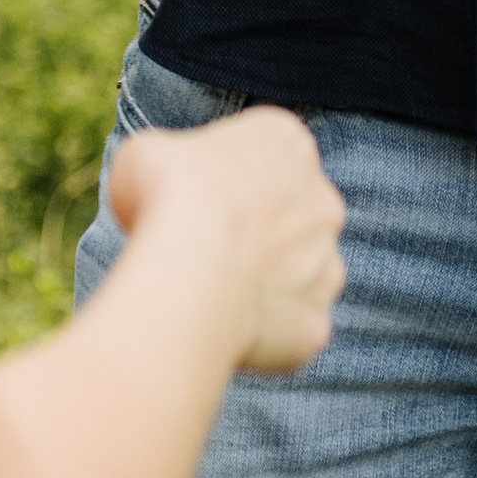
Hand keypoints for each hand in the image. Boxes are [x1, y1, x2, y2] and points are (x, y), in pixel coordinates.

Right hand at [106, 110, 347, 376]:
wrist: (190, 264)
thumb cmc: (167, 194)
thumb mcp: (150, 153)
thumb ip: (174, 165)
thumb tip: (165, 187)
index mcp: (287, 142)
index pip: (268, 155)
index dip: (227, 180)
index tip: (193, 197)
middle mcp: (322, 201)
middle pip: (292, 216)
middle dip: (258, 233)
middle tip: (205, 250)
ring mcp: (326, 266)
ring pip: (299, 276)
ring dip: (265, 283)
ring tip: (210, 293)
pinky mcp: (315, 324)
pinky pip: (291, 330)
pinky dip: (263, 335)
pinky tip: (222, 328)